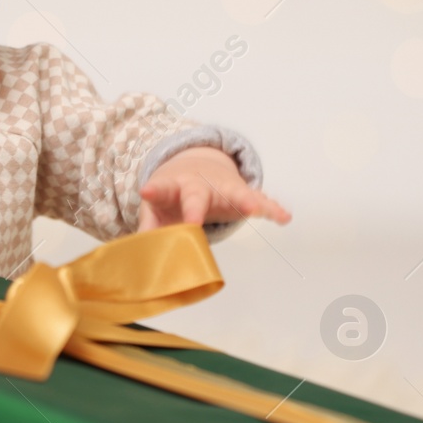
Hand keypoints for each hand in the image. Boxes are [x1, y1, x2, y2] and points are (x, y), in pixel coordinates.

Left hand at [137, 146, 291, 230]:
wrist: (196, 168)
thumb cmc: (174, 196)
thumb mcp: (156, 209)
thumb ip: (149, 229)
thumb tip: (137, 255)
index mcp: (174, 187)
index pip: (163, 190)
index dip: (155, 191)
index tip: (147, 191)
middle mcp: (199, 185)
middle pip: (197, 195)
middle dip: (197, 207)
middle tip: (195, 219)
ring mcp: (222, 188)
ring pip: (235, 192)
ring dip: (245, 200)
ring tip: (255, 210)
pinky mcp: (242, 193)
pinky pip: (260, 200)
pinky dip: (272, 208)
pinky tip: (284, 216)